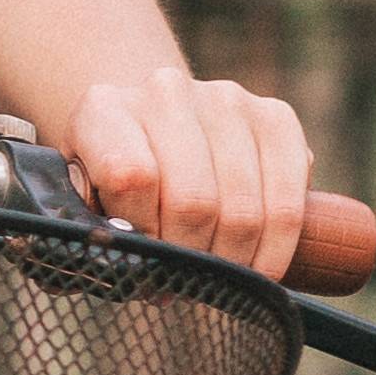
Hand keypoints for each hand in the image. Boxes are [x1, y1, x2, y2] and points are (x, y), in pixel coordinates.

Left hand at [60, 64, 310, 274]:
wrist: (155, 125)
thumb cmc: (115, 179)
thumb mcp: (86, 200)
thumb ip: (92, 229)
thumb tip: (122, 268)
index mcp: (103, 109)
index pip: (131, 178)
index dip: (145, 235)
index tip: (148, 265)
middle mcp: (165, 91)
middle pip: (194, 201)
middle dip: (192, 259)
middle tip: (187, 282)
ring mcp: (226, 99)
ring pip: (244, 209)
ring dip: (235, 262)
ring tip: (219, 278)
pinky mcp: (276, 116)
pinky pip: (290, 199)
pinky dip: (277, 248)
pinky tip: (259, 268)